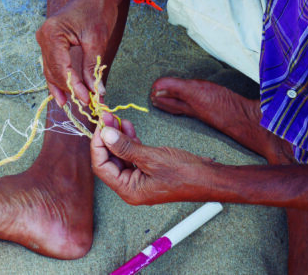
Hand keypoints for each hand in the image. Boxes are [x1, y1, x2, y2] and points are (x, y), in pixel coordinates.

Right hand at [36, 0, 123, 105]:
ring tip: (69, 104)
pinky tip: (63, 92)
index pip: (61, 68)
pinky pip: (53, 63)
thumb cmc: (99, 10)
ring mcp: (45, 38)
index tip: (87, 100)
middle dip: (68, 89)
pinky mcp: (52, 41)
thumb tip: (95, 92)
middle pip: (53, 71)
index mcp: (52, 33)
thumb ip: (92, 67)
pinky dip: (59, 77)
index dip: (74, 87)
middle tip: (83, 105)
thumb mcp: (97, 40)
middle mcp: (44, 37)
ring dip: (61, 87)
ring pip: (51, 70)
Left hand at [91, 113, 214, 204]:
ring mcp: (140, 177)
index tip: (100, 126)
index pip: (102, 167)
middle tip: (106, 117)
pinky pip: (133, 153)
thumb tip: (105, 135)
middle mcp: (131, 186)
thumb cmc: (185, 173)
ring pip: (121, 154)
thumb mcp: (152, 158)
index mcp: (129, 190)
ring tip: (115, 117)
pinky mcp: (149, 168)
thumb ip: (126, 147)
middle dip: (106, 138)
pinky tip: (127, 126)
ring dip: (117, 136)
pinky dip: (129, 139)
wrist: (209, 177)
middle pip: (109, 160)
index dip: (98, 145)